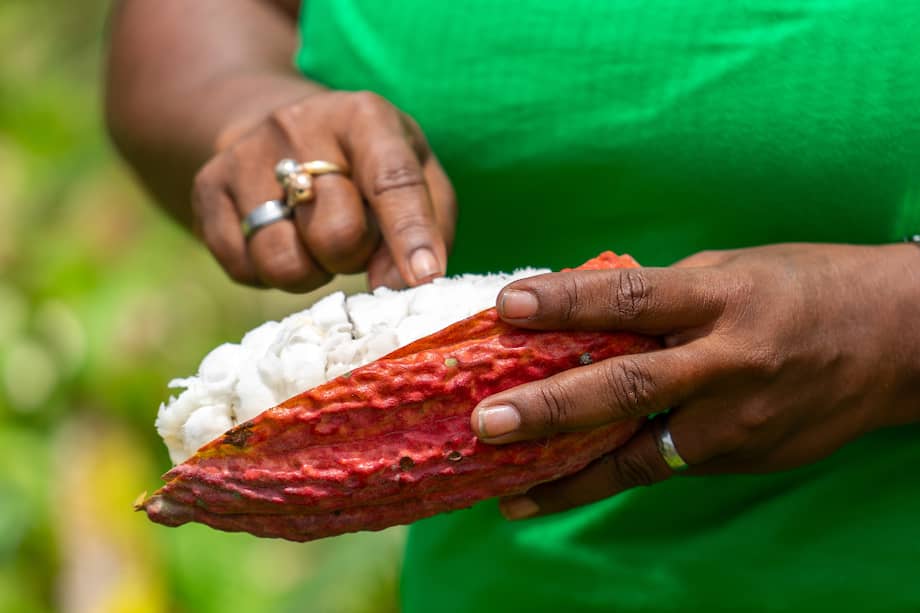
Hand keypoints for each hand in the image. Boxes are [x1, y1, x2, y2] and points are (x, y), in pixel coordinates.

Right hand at [192, 90, 454, 290]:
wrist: (283, 128)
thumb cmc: (368, 163)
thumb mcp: (417, 172)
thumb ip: (429, 225)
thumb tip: (395, 284)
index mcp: (364, 117)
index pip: (392, 180)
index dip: (410, 234)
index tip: (423, 277)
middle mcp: (299, 125)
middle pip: (336, 233)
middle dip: (353, 255)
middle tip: (352, 236)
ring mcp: (245, 154)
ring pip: (283, 260)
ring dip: (311, 270)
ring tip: (315, 239)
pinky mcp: (208, 187)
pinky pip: (243, 269)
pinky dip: (268, 273)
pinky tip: (282, 238)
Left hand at [470, 243, 919, 519]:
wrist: (895, 342)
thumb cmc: (800, 289)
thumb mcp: (729, 272)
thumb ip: (659, 298)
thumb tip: (581, 314)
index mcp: (720, 298)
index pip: (629, 299)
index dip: (565, 301)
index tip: (506, 305)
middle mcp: (729, 363)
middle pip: (629, 387)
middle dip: (552, 409)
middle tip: (487, 422)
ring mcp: (739, 421)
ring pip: (642, 455)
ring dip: (569, 477)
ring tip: (509, 494)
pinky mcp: (744, 460)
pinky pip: (666, 466)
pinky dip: (612, 477)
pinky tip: (564, 487)